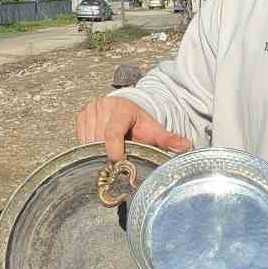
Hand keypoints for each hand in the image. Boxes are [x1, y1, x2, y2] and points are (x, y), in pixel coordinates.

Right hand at [75, 96, 191, 160]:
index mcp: (122, 109)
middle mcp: (104, 106)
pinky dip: (89, 148)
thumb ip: (168, 139)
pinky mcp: (81, 115)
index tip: (117, 161)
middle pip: (99, 139)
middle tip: (116, 162)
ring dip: (98, 152)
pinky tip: (100, 148)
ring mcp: (90, 110)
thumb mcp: (154, 130)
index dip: (114, 149)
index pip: (113, 132)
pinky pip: (81, 140)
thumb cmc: (139, 123)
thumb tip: (186, 147)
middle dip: (107, 153)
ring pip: (88, 141)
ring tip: (111, 151)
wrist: (127, 110)